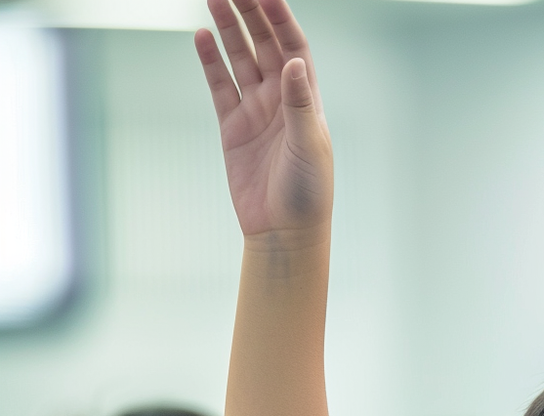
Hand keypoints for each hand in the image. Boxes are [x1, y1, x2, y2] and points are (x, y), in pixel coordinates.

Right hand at [195, 0, 331, 239]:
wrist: (283, 232)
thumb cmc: (307, 193)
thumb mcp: (308, 146)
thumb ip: (298, 104)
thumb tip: (292, 63)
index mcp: (305, 101)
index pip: (293, 47)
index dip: (280, 18)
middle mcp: (281, 101)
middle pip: (264, 44)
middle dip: (250, 12)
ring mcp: (256, 112)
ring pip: (240, 59)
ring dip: (228, 28)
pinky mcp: (233, 128)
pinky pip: (221, 86)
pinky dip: (211, 62)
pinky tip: (201, 36)